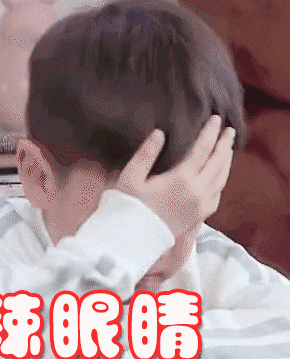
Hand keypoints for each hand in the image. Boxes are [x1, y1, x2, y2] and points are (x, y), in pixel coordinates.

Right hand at [115, 115, 235, 237]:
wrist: (133, 240)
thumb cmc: (128, 207)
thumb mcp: (131, 177)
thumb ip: (146, 153)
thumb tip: (160, 133)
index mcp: (181, 179)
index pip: (202, 149)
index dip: (210, 132)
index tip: (216, 119)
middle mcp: (197, 192)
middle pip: (217, 163)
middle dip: (224, 145)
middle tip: (230, 131)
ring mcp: (200, 206)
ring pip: (221, 180)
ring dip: (226, 162)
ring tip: (228, 150)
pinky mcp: (198, 217)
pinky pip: (217, 195)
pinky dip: (221, 182)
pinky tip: (219, 178)